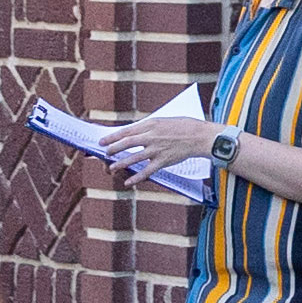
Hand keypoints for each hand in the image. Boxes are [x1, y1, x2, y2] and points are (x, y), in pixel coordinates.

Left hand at [104, 108, 224, 171]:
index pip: (127, 130)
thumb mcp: (163, 120)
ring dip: (121, 163)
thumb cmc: (183, 126)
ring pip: (134, 157)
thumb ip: (149, 127)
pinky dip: (136, 177)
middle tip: (105, 153)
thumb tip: (135, 133)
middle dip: (114, 149)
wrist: (199, 136)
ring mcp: (157, 149)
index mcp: (151, 124)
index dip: (113, 136)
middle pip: (127, 143)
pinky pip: (147, 171)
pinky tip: (128, 182)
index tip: (103, 141)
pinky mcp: (163, 161)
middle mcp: (152, 136)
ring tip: (111, 168)